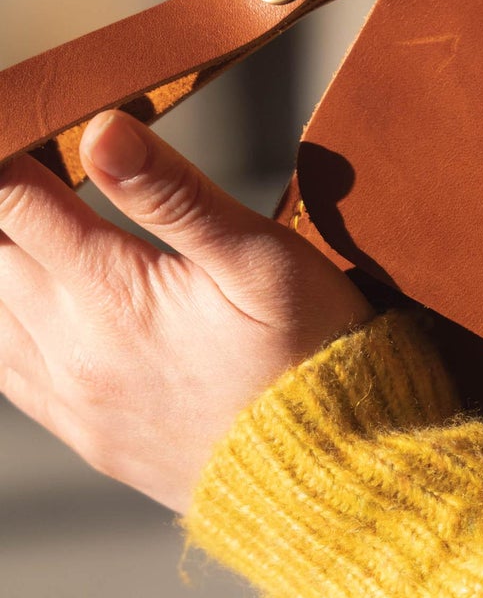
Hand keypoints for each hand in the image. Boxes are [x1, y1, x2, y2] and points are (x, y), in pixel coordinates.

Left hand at [0, 110, 373, 511]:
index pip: (14, 200)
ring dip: (3, 262)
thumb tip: (100, 131)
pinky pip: (6, 370)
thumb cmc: (313, 357)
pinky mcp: (86, 436)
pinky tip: (26, 297)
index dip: (12, 148)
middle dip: (5, 205)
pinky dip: (4, 321)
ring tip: (29, 227)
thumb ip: (175, 194)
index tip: (28, 119)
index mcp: (113, 297)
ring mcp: (73, 401)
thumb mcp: (262, 260)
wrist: (334, 478)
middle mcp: (74, 352)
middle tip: (32, 161)